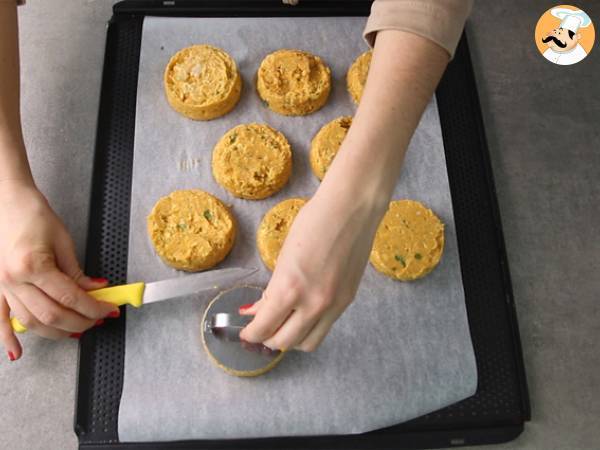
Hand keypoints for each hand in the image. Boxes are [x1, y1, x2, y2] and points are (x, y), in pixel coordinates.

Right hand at [0, 180, 118, 360]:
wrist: (6, 201)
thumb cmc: (33, 214)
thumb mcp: (63, 241)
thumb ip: (77, 272)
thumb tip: (96, 292)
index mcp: (32, 266)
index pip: (70, 297)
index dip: (93, 308)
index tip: (109, 310)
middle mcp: (14, 280)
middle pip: (51, 315)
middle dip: (80, 322)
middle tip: (98, 319)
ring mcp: (1, 286)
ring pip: (30, 322)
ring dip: (56, 331)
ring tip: (77, 330)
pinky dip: (8, 338)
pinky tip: (16, 353)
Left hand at [239, 188, 384, 351]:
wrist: (352, 208)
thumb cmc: (314, 221)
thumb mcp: (284, 255)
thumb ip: (272, 288)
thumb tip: (258, 309)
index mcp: (290, 288)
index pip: (263, 328)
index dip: (250, 334)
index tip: (245, 331)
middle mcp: (313, 303)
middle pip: (284, 342)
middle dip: (267, 339)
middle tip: (260, 328)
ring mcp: (333, 305)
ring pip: (307, 343)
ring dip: (291, 339)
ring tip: (282, 325)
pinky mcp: (348, 301)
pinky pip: (325, 328)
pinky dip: (310, 328)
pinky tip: (302, 314)